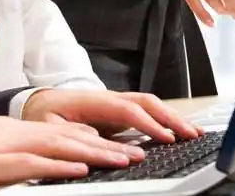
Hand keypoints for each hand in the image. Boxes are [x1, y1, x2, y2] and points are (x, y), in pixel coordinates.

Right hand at [0, 114, 147, 191]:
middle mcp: (13, 134)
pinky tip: (80, 167)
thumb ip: (7, 155)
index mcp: (11, 132)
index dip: (94, 140)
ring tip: (124, 159)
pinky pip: (31, 163)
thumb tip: (31, 165)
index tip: (120, 146)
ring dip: (95, 153)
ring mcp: (3, 146)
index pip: (61, 133)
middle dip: (107, 146)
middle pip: (69, 136)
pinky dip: (59, 164)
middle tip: (138, 151)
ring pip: (58, 146)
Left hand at [22, 89, 202, 142]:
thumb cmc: (45, 113)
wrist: (41, 101)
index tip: (166, 137)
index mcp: (93, 101)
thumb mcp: (49, 125)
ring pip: (150, 105)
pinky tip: (179, 130)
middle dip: (170, 117)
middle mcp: (109, 98)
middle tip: (190, 134)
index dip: (148, 123)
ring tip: (193, 132)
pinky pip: (147, 111)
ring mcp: (116, 102)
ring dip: (172, 117)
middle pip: (146, 102)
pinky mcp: (120, 110)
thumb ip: (70, 131)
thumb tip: (94, 136)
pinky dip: (166, 119)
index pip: (127, 109)